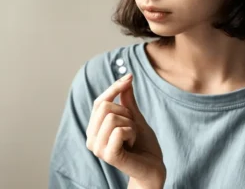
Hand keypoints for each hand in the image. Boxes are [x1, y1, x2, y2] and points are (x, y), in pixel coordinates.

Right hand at [86, 73, 165, 188]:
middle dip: (125, 112)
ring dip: (130, 124)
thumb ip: (127, 101)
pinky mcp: (108, 155)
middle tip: (132, 127)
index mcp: (94, 129)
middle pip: (104, 107)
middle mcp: (91, 138)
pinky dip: (131, 133)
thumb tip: (126, 77)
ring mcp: (98, 148)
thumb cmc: (143, 145)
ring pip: (112, 117)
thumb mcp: (135, 118)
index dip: (114, 88)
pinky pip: (119, 130)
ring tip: (132, 137)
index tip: (130, 76)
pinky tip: (132, 144)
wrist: (153, 167)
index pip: (99, 102)